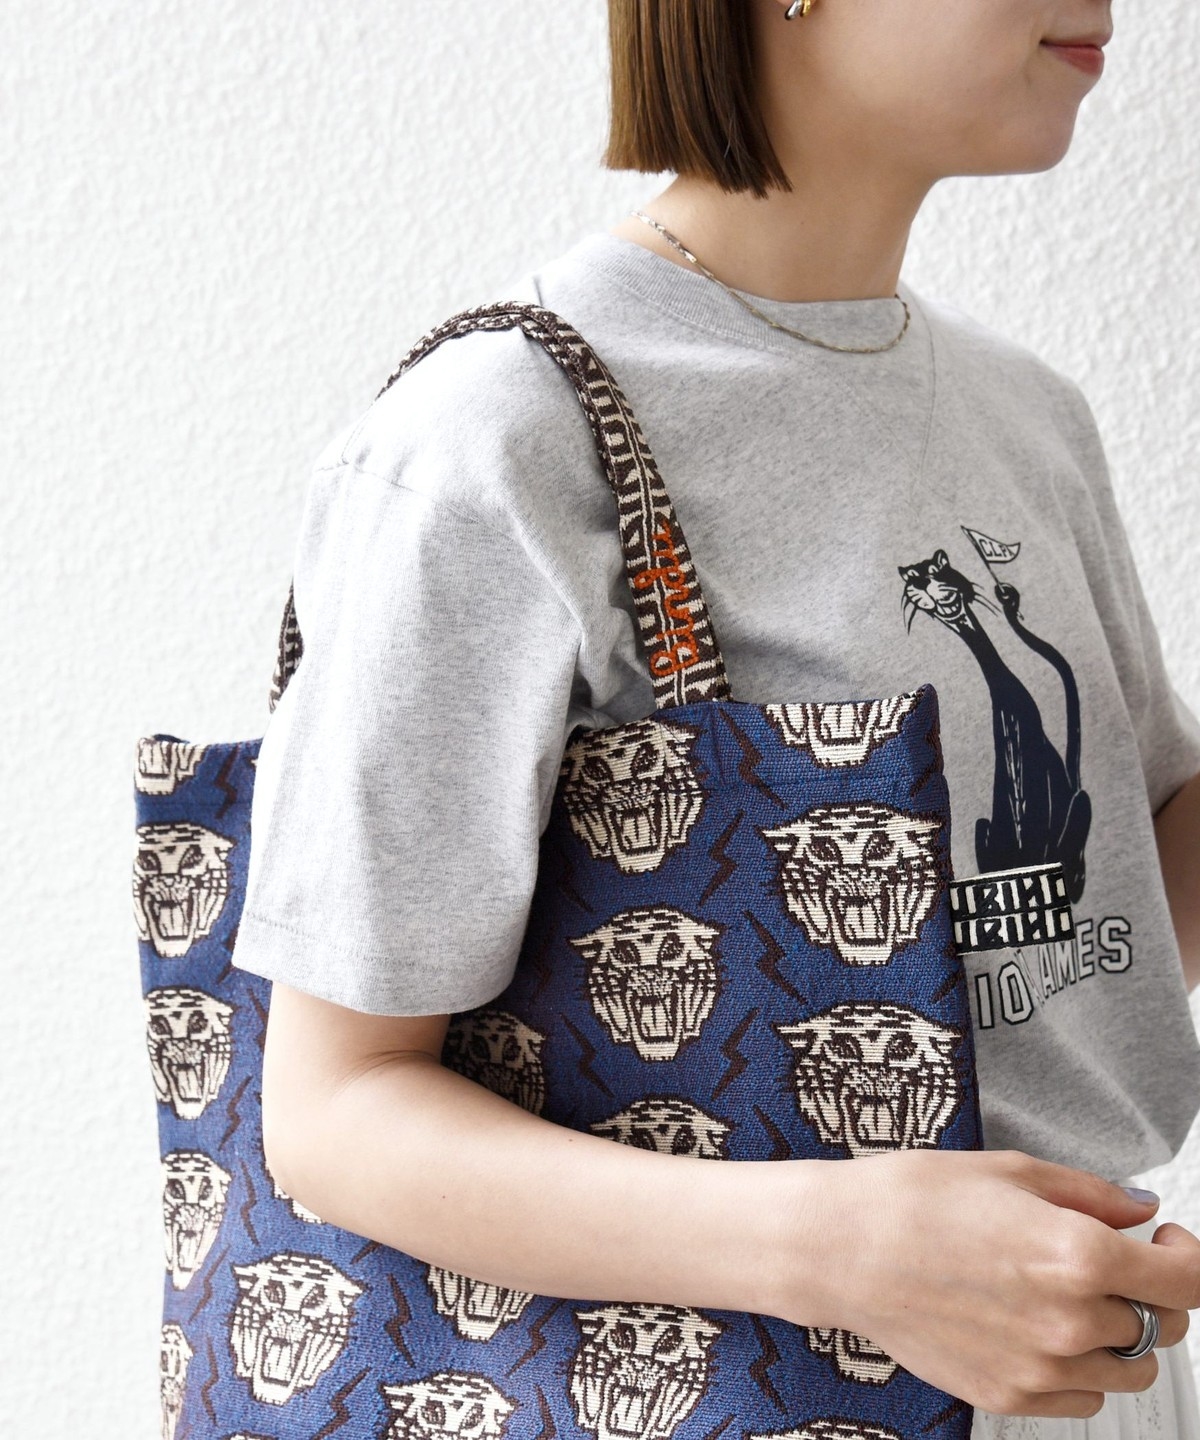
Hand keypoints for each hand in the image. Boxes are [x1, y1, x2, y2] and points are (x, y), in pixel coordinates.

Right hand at [785, 1148, 1196, 1419]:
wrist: (843, 1248)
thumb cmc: (914, 1199)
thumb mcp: (1010, 1171)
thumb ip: (1090, 1195)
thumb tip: (1140, 1212)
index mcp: (1077, 1254)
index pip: (1185, 1282)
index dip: (1187, 1258)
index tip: (1168, 1244)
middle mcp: (1069, 1319)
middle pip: (1163, 1328)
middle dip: (1151, 1293)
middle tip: (1116, 1265)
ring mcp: (1040, 1367)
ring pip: (1129, 1371)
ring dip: (1118, 1336)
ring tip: (1071, 1298)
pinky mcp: (1009, 1397)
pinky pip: (1082, 1399)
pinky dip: (1080, 1371)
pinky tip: (1042, 1330)